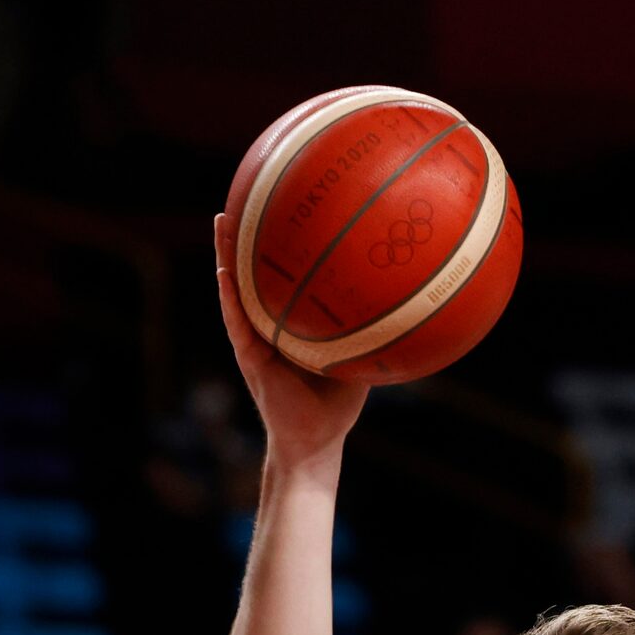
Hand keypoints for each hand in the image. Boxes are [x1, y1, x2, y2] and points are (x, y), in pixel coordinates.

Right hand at [212, 214, 366, 462]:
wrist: (315, 443)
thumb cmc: (337, 407)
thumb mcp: (360, 361)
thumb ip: (374, 333)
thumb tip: (410, 305)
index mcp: (292, 322)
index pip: (284, 274)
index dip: (282, 242)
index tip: (285, 203)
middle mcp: (269, 323)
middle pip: (256, 269)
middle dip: (251, 233)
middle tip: (249, 190)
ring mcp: (254, 337)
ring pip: (237, 286)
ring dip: (227, 253)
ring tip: (224, 217)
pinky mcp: (248, 355)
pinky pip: (237, 320)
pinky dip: (230, 295)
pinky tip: (224, 269)